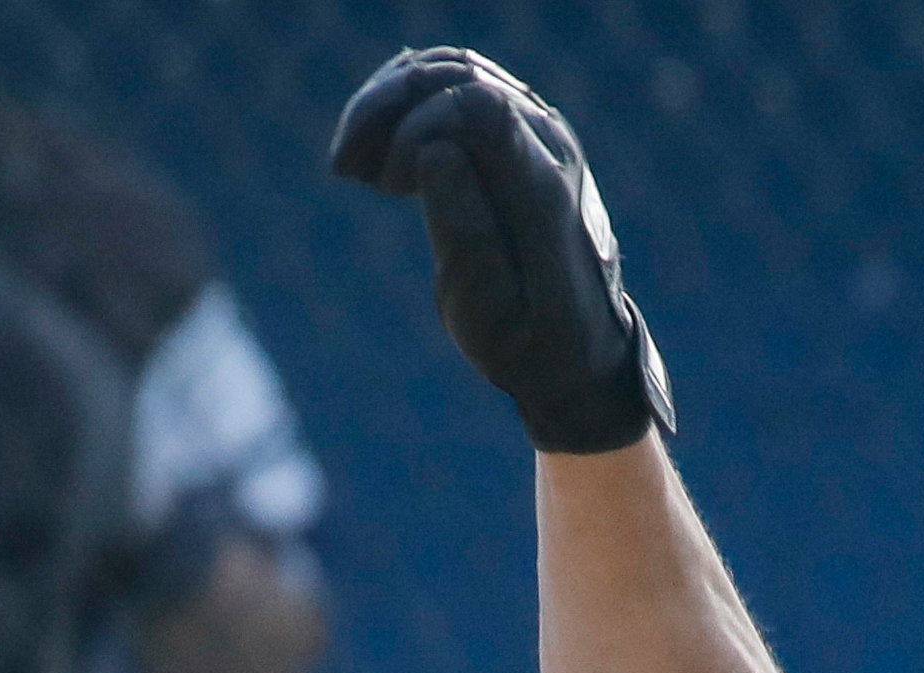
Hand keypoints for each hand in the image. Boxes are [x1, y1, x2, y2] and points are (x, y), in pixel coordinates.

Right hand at [327, 48, 675, 453]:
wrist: (580, 348)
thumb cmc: (531, 341)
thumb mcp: (490, 309)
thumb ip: (465, 227)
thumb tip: (430, 149)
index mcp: (544, 188)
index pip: (479, 105)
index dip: (417, 124)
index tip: (386, 187)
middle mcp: (549, 145)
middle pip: (459, 74)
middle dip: (386, 106)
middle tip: (343, 170)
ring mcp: (536, 134)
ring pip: (453, 72)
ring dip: (388, 103)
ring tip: (350, 165)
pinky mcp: (517, 137)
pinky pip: (456, 89)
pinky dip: (404, 109)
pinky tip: (376, 159)